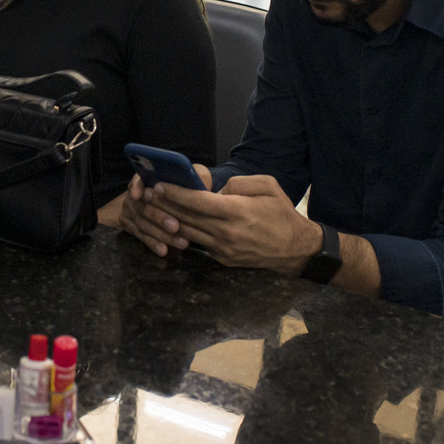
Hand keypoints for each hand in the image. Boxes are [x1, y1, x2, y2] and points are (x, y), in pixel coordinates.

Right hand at [120, 165, 212, 256]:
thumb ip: (194, 178)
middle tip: (175, 226)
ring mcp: (130, 211)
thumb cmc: (183, 188)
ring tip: (181, 242)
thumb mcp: (189, 179)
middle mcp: (134, 195)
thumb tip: (200, 184)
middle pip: (142, 206)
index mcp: (146, 178)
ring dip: (161, 234)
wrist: (171, 204)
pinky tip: (164, 250)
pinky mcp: (131, 227)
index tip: (143, 195)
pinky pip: (141, 237)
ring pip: (143, 224)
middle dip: (158, 217)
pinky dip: (153, 244)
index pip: (138, 179)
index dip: (138, 186)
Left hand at [127, 170, 320, 272]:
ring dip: (167, 220)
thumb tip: (217, 189)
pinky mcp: (222, 259)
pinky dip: (182, 234)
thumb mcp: (268, 187)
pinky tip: (171, 224)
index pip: (197, 202)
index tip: (159, 185)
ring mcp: (222, 249)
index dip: (175, 193)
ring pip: (187, 233)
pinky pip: (197, 244)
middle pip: (186, 218)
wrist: (296, 250)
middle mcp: (226, 233)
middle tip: (147, 194)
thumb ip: (239, 183)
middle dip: (164, 205)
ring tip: (152, 208)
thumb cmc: (282, 214)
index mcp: (237, 212)